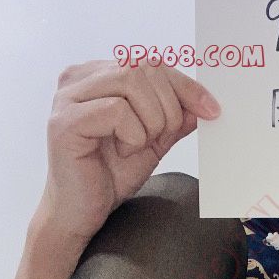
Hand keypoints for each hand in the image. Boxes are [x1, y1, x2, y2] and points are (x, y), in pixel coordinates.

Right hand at [40, 59, 221, 241]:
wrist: (82, 213)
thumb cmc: (110, 177)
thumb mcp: (152, 143)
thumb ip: (173, 120)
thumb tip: (202, 105)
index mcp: (98, 76)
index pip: (150, 64)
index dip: (185, 86)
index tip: (212, 110)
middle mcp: (79, 79)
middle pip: (144, 69)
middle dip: (167, 109)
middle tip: (159, 140)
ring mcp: (68, 97)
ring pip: (132, 85)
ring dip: (150, 123)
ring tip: (135, 147)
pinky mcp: (66, 120)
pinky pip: (117, 111)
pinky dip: (132, 136)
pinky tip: (120, 152)